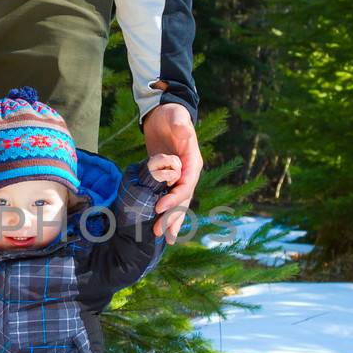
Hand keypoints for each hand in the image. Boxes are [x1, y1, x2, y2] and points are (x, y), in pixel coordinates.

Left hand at [141, 102, 202, 243]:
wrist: (165, 114)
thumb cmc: (171, 115)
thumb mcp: (176, 117)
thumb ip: (181, 126)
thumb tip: (185, 133)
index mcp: (193, 162)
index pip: (186, 185)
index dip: (175, 198)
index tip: (160, 208)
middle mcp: (189, 173)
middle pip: (183, 199)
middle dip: (172, 216)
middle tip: (158, 232)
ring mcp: (180, 177)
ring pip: (178, 204)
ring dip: (171, 221)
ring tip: (163, 238)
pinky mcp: (168, 179)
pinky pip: (169, 199)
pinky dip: (166, 213)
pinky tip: (160, 226)